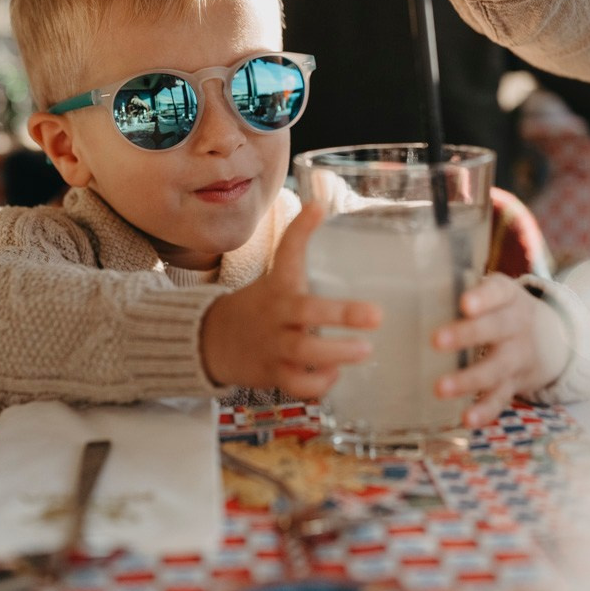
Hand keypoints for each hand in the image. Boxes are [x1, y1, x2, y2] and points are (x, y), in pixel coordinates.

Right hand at [199, 203, 382, 398]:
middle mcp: (276, 313)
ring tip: (365, 350)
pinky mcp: (272, 373)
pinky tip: (335, 375)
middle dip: (340, 314)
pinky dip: (317, 385)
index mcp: (279, 284)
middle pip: (304, 311)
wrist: (214, 340)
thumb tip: (320, 205)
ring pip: (301, 352)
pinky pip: (296, 384)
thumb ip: (299, 246)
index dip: (301, 229)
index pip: (287, 251)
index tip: (318, 208)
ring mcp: (273, 344)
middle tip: (376, 315)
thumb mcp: (277, 275)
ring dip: (335, 354)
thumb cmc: (262, 305)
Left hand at [432, 274, 569, 426]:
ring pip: (497, 368)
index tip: (464, 304)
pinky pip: (501, 398)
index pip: (498, 292)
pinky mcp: (515, 384)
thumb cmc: (500, 309)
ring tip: (440, 388)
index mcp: (508, 296)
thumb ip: (459, 289)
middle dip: (467, 335)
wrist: (550, 337)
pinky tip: (466, 419)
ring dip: (469, 380)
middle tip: (436, 340)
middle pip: (497, 328)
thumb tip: (405, 291)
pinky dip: (485, 411)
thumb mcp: (492, 292)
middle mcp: (517, 325)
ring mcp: (518, 357)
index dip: (484, 298)